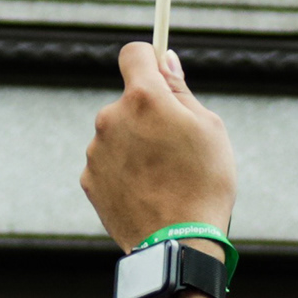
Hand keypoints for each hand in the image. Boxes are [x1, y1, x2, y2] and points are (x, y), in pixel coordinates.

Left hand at [82, 43, 236, 253]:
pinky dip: (123, 171)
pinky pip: (108, 163)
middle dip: (148, 114)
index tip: (161, 74)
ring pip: (118, 134)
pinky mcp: (88, 179)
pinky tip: (146, 191)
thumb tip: (165, 60)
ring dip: (135, 145)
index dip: (149, 60)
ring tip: (163, 177)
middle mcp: (111, 117)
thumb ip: (180, 90)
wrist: (179, 243)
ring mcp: (96, 150)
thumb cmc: (204, 183)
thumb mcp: (208, 128)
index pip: (134, 53)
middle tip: (176, 146)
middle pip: (128, 101)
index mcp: (143, 98)